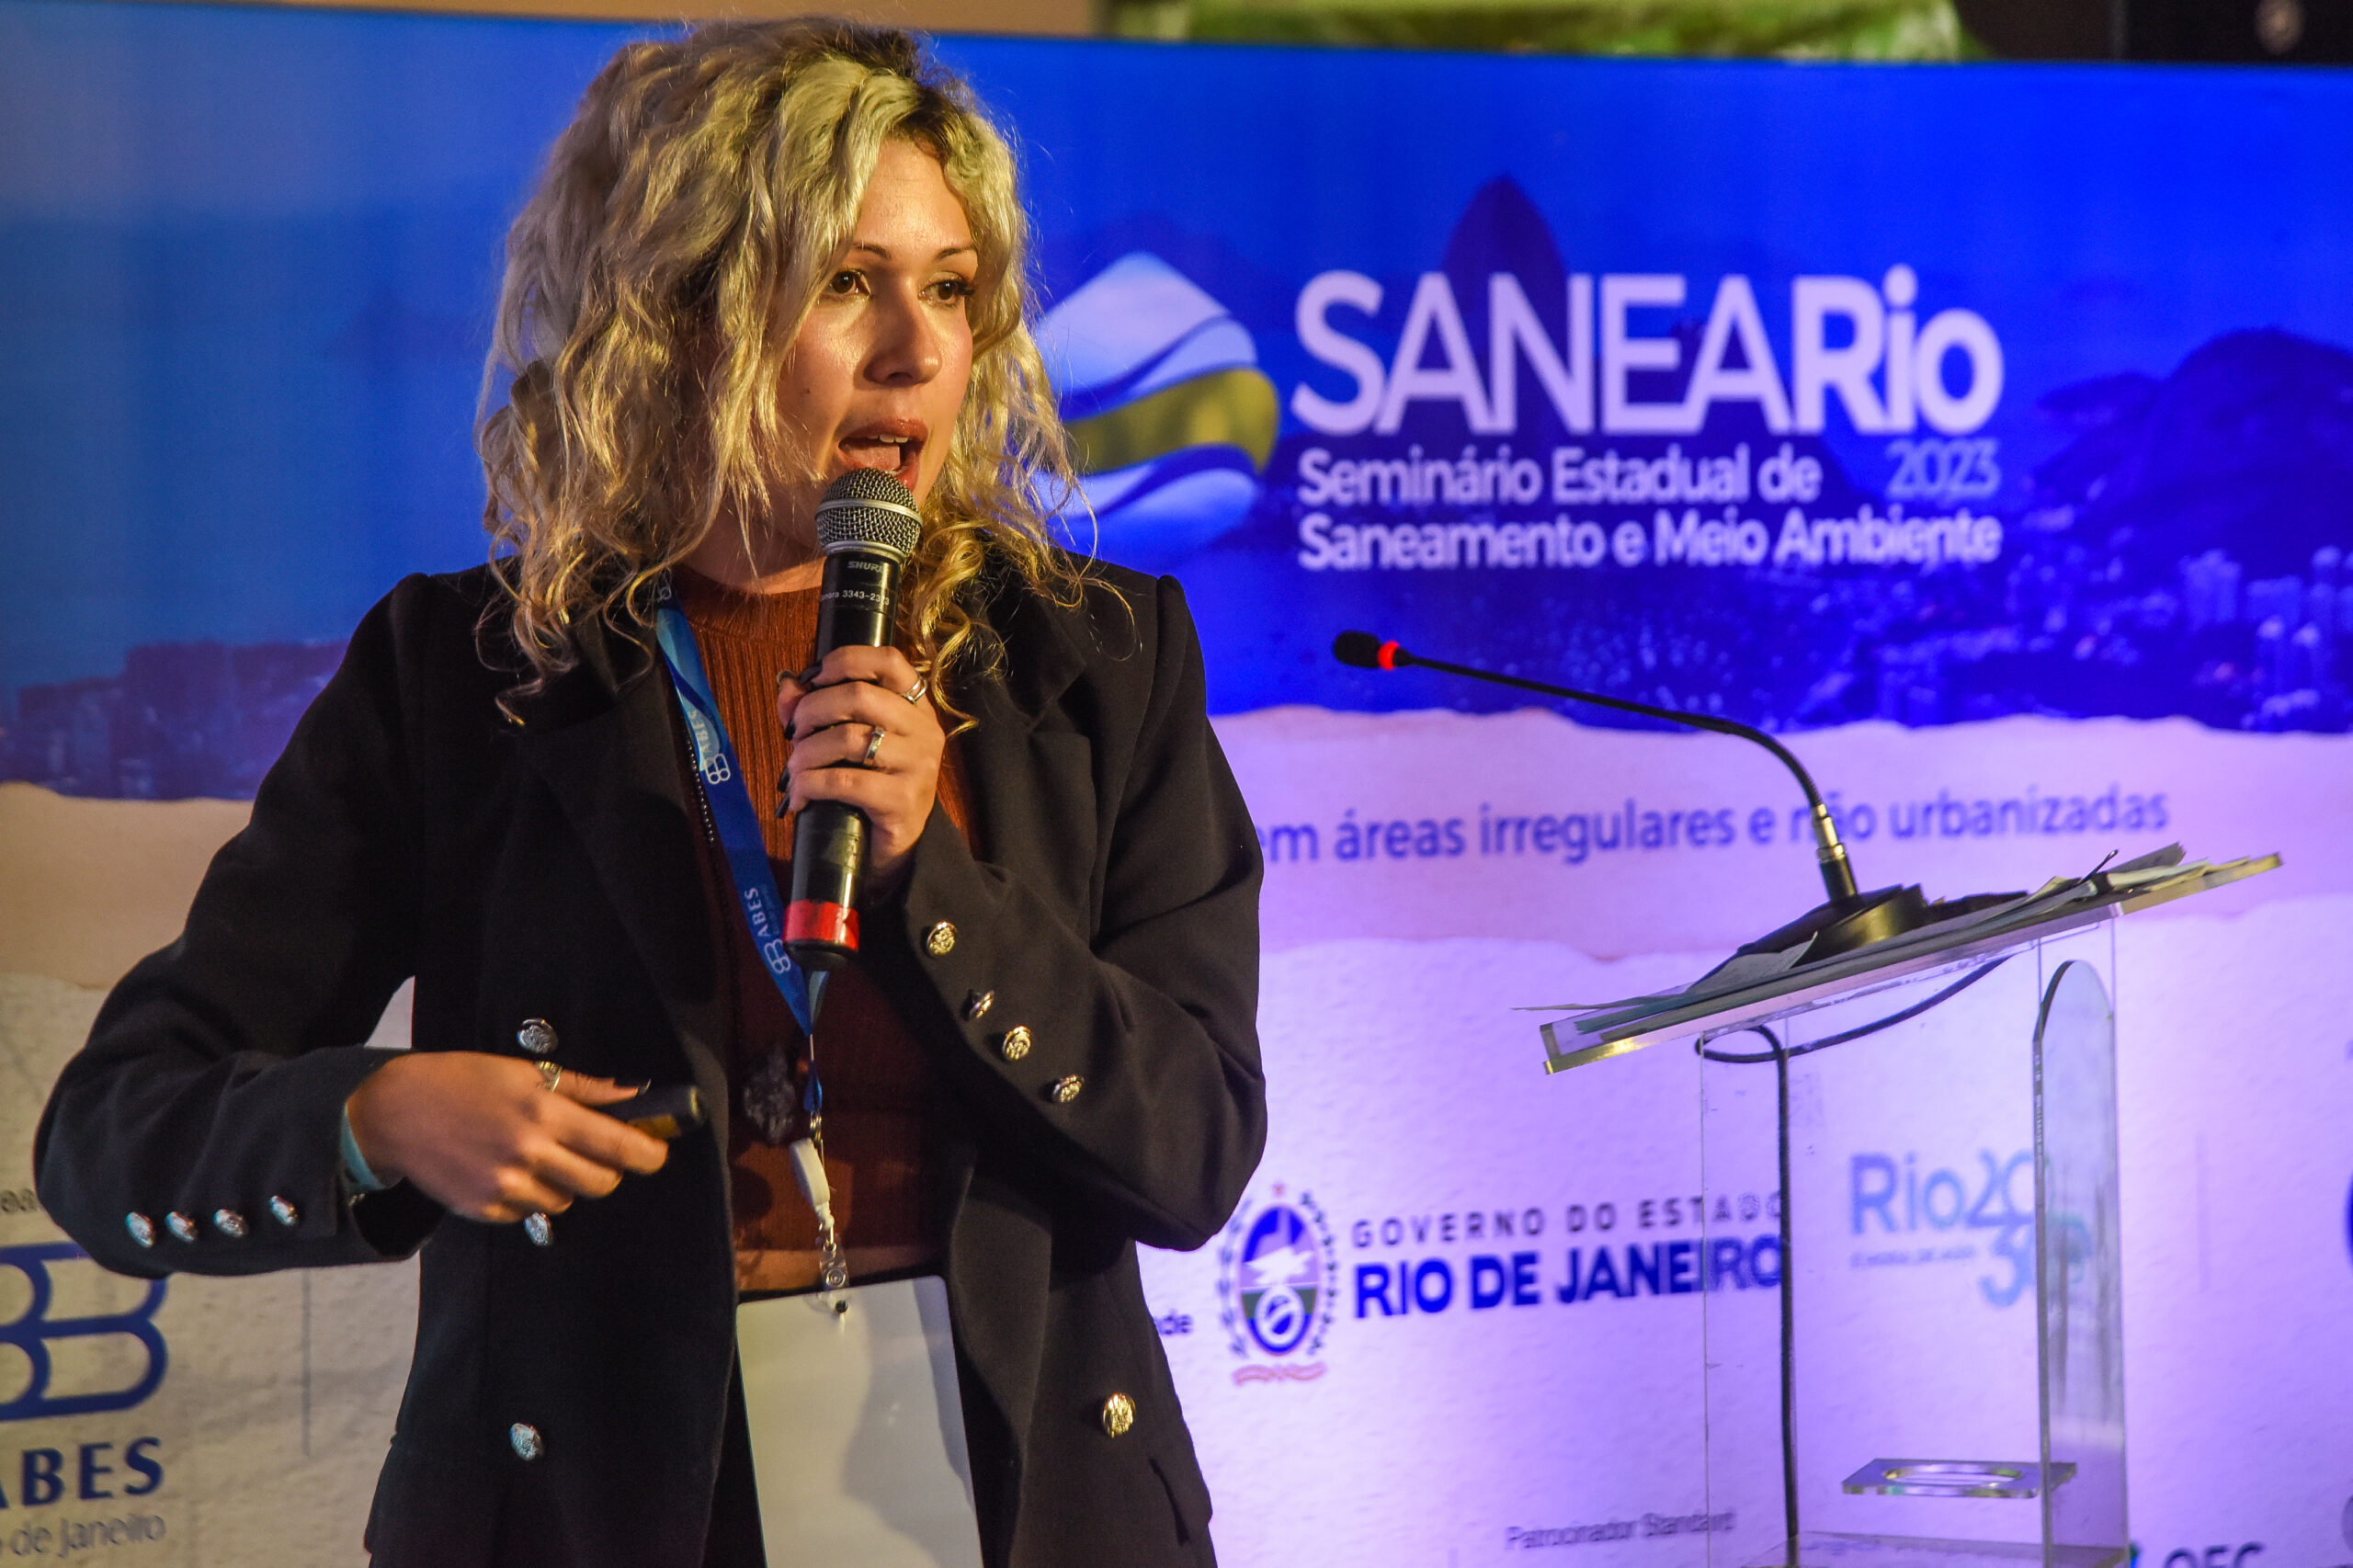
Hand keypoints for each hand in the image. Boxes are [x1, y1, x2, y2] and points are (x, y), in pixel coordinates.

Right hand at [343, 1053, 668, 1222]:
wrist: (396, 1112)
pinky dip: (531, 1196)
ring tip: (540, 1155)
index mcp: (544, 1114)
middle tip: (597, 1153)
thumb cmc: (461, 1081)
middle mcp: (528, 1153)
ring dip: (566, 1183)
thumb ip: (582, 1088)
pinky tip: (510, 1169)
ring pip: (565, 1201)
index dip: (648, 1153)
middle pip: (600, 1183)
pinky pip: (529, 1212)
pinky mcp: (484, 1208)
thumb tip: (631, 1092)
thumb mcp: (523, 1072)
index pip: (617, 1145)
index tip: (657, 1153)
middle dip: (608, 1170)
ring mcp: (505, 1186)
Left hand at [777, 644, 944, 893]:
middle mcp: (923, 730)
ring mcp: (918, 765)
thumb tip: (787, 684)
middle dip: (813, 710)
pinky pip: (845, 781)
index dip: (847, 660)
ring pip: (849, 738)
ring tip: (793, 770)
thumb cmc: (870, 789)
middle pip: (860, 695)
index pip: (889, 661)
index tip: (815, 679)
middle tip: (795, 734)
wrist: (896, 850)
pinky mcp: (904, 800)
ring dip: (807, 752)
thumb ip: (817, 710)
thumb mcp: (845, 743)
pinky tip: (800, 797)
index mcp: (914, 708)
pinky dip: (811, 785)